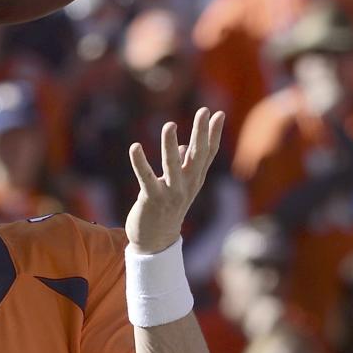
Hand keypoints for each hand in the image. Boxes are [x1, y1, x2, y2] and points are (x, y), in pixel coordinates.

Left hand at [125, 108, 224, 253]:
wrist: (155, 241)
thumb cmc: (166, 209)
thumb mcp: (178, 186)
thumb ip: (182, 166)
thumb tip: (185, 147)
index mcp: (194, 180)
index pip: (207, 154)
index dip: (213, 134)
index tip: (217, 113)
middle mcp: (186, 185)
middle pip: (197, 156)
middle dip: (200, 133)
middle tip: (204, 111)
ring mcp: (170, 193)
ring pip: (172, 166)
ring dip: (170, 145)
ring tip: (169, 125)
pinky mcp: (152, 199)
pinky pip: (146, 178)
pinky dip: (140, 163)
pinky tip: (134, 147)